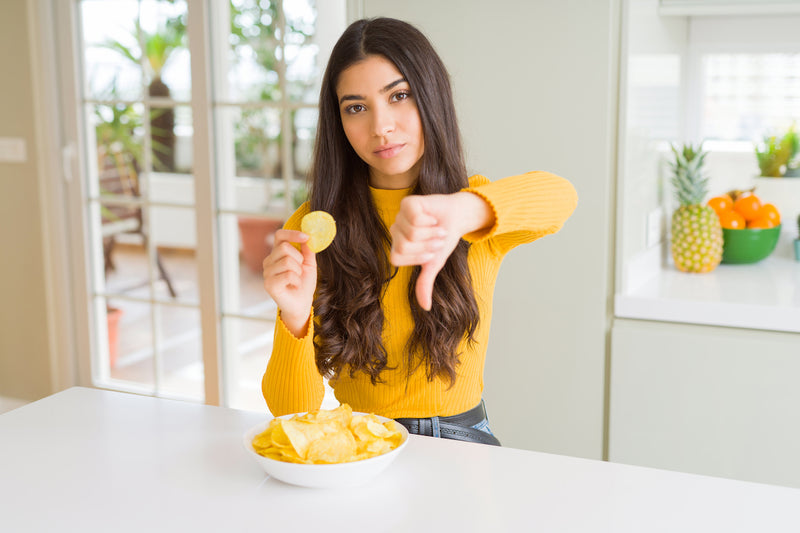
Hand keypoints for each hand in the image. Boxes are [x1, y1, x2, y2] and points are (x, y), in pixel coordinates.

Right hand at [262, 229, 316, 336]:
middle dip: (299, 259)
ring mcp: (267, 273)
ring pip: (287, 261)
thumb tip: (309, 235)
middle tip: (300, 270)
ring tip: (296, 279)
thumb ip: (308, 249)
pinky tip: (294, 286)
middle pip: (285, 247)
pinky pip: (288, 274)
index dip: (292, 233)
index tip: (306, 236)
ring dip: (298, 271)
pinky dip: (296, 280)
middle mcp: (269, 261)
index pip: (279, 235)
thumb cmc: (303, 283)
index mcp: (277, 254)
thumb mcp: (309, 263)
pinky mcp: (269, 284)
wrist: (301, 304)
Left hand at [389, 192, 491, 310]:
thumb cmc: (444, 240)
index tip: (432, 253)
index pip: (397, 258)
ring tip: (438, 228)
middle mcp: (395, 232)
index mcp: (398, 248)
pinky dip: (429, 220)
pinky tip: (433, 217)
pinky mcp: (408, 203)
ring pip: (410, 231)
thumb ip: (425, 283)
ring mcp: (400, 216)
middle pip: (404, 245)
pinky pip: (414, 216)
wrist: (457, 219)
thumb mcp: (434, 264)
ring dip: (431, 232)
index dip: (417, 257)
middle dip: (427, 245)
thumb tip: (425, 307)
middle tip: (438, 239)